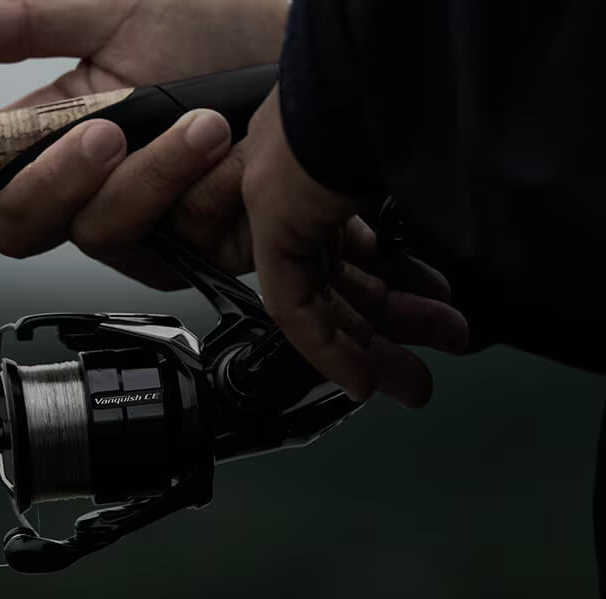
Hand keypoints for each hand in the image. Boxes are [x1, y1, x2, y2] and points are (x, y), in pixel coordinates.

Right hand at [0, 0, 289, 284]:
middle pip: (24, 224)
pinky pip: (177, 246)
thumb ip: (25, 23)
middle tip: (106, 129)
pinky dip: (206, 197)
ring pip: (105, 236)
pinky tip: (238, 158)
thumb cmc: (224, 22)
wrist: (316, 53)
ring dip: (153, 178)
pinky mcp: (199, 250)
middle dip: (60, 181)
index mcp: (54, 132)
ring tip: (204, 122)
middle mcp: (89, 186)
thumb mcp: (117, 9)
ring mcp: (143, 223)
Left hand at [240, 87, 469, 406]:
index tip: (432, 318)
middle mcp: (300, 193)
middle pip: (344, 281)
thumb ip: (414, 216)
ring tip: (414, 382)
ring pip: (322, 302)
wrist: (363, 84)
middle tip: (431, 361)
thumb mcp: (409, 173)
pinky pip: (293, 308)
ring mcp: (280, 213)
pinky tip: (360, 380)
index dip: (396, 290)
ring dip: (370, 348)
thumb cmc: (390, 112)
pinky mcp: (269, 234)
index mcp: (334, 172)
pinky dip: (328, 348)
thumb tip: (460, 247)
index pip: (357, 246)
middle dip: (393, 330)